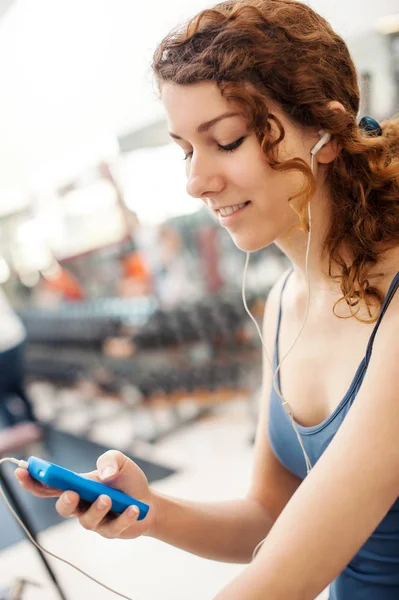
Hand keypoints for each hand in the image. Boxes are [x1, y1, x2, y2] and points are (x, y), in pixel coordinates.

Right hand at [15, 450, 156, 539]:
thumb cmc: (127, 480)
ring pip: (87, 521)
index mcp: (76, 486)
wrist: (149, 501)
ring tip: (107, 498)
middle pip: (63, 508)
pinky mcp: (111, 531)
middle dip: (65, 502)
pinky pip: (113, 528)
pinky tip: (133, 508)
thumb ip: (110, 459)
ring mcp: (95, 520)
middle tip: (72, 493)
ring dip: (96, 509)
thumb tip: (104, 473)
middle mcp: (81, 505)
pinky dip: (124, 517)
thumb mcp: (120, 461)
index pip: (49, 486)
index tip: (22, 471)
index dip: (33, 480)